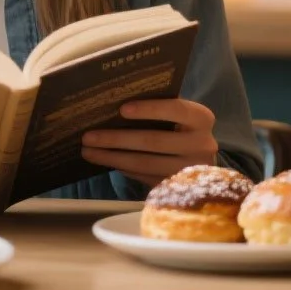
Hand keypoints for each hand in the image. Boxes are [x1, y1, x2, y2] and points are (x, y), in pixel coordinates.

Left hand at [80, 98, 217, 186]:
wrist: (200, 159)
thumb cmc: (181, 127)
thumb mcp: (178, 114)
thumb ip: (159, 106)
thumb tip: (115, 102)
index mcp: (201, 118)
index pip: (175, 109)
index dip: (149, 109)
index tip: (121, 109)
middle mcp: (202, 144)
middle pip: (153, 141)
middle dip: (116, 138)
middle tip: (88, 137)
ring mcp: (190, 169)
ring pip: (145, 163)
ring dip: (113, 157)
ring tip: (88, 151)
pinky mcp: (178, 187)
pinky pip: (145, 177)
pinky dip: (123, 168)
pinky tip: (106, 162)